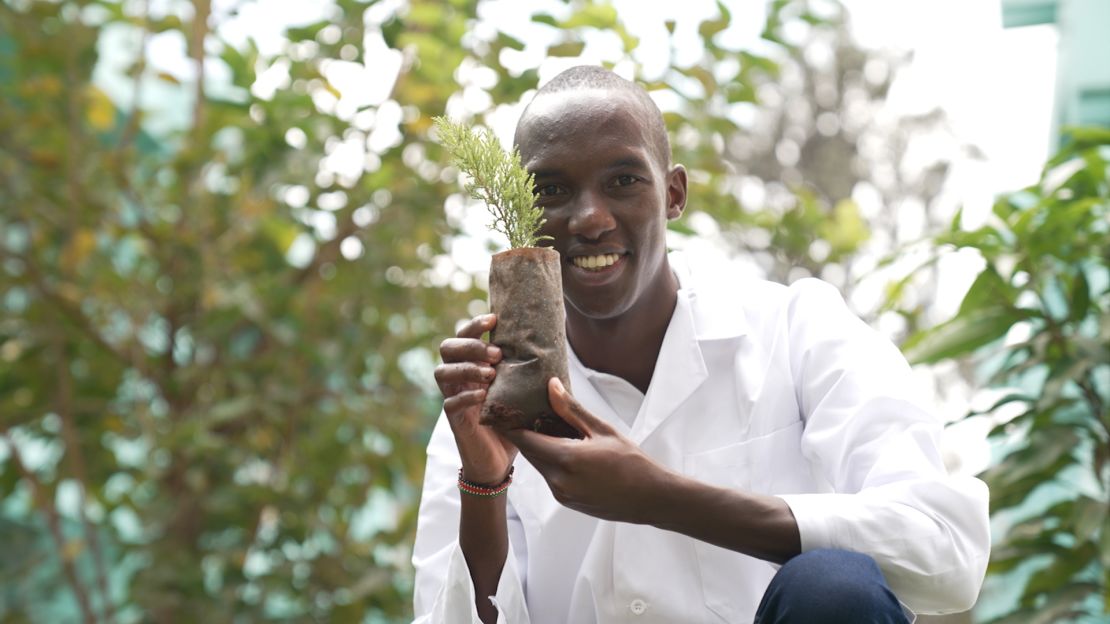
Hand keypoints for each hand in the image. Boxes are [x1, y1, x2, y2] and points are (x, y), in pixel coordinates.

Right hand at [434, 314, 515, 484]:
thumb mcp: (519, 390)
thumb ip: (523, 369)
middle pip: (447, 348)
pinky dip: (466, 396)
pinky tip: (483, 395)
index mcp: (471, 365)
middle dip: (470, 346)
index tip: (494, 319)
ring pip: (442, 372)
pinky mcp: (455, 421)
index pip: (462, 335)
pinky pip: (449, 403)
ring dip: (466, 368)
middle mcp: (458, 378)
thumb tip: (551, 344)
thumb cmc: (512, 419)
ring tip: (491, 374)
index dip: (474, 325)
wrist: (500, 460)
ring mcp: (453, 398)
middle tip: (497, 354)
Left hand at [502, 377, 672, 522]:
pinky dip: (550, 460)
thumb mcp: (602, 429)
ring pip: (539, 465)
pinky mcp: (567, 501)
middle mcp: (558, 480)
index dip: (510, 423)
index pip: (524, 439)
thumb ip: (571, 409)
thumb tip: (551, 386)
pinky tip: (562, 447)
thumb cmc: (631, 461)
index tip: (503, 408)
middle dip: (523, 432)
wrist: (651, 498)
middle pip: (529, 452)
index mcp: (565, 459)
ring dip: (538, 447)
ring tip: (542, 424)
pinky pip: (550, 476)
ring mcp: (561, 494)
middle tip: (520, 411)